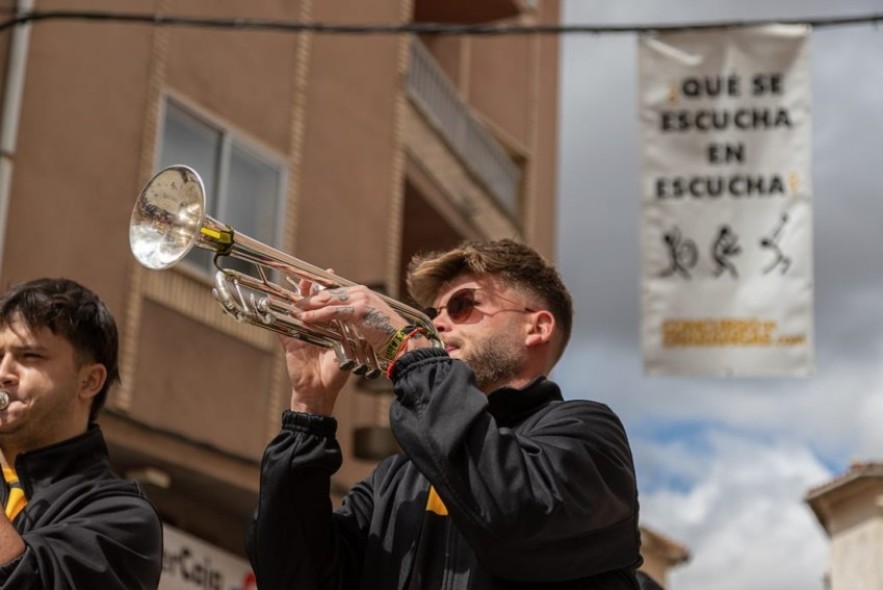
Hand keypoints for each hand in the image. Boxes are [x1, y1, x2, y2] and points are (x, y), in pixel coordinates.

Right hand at [280, 277, 360, 414]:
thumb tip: (359, 318)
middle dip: (313, 288)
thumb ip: (348, 336)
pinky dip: (277, 314)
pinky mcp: (289, 342)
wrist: (321, 391)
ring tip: (302, 282)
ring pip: (296, 310)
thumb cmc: (335, 374)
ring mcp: (300, 334)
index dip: (328, 290)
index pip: (328, 305)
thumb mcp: (346, 352)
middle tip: (314, 275)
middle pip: (311, 304)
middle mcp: (314, 329)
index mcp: (328, 329)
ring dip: (299, 296)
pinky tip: (276, 301)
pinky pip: (280, 326)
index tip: (331, 275)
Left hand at [294, 285, 406, 352]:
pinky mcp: (359, 311)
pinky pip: (333, 311)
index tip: (305, 294)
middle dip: (310, 297)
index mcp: (362, 294)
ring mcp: (361, 300)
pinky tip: (306, 317)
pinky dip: (317, 314)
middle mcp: (361, 293)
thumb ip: (355, 317)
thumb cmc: (389, 338)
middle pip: (329, 292)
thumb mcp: (369, 324)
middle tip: (295, 301)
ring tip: (296, 309)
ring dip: (310, 304)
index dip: (319, 292)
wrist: (403, 345)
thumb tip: (340, 320)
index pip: (336, 290)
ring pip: (328, 300)